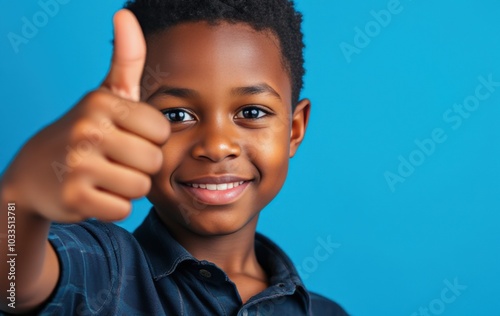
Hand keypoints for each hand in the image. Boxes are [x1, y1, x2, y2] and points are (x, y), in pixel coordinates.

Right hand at [1, 9, 168, 221]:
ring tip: (105, 175)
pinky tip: (95, 193)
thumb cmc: (85, 131)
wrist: (35, 173)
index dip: (150, 139)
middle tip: (115, 159)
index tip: (127, 136)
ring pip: (141, 187)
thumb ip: (126, 59)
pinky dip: (113, 206)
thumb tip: (125, 12)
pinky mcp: (74, 198)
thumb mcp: (106, 95)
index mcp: (102, 102)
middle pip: (154, 161)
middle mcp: (88, 129)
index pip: (162, 130)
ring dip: (128, 187)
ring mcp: (78, 165)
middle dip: (140, 165)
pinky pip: (123, 209)